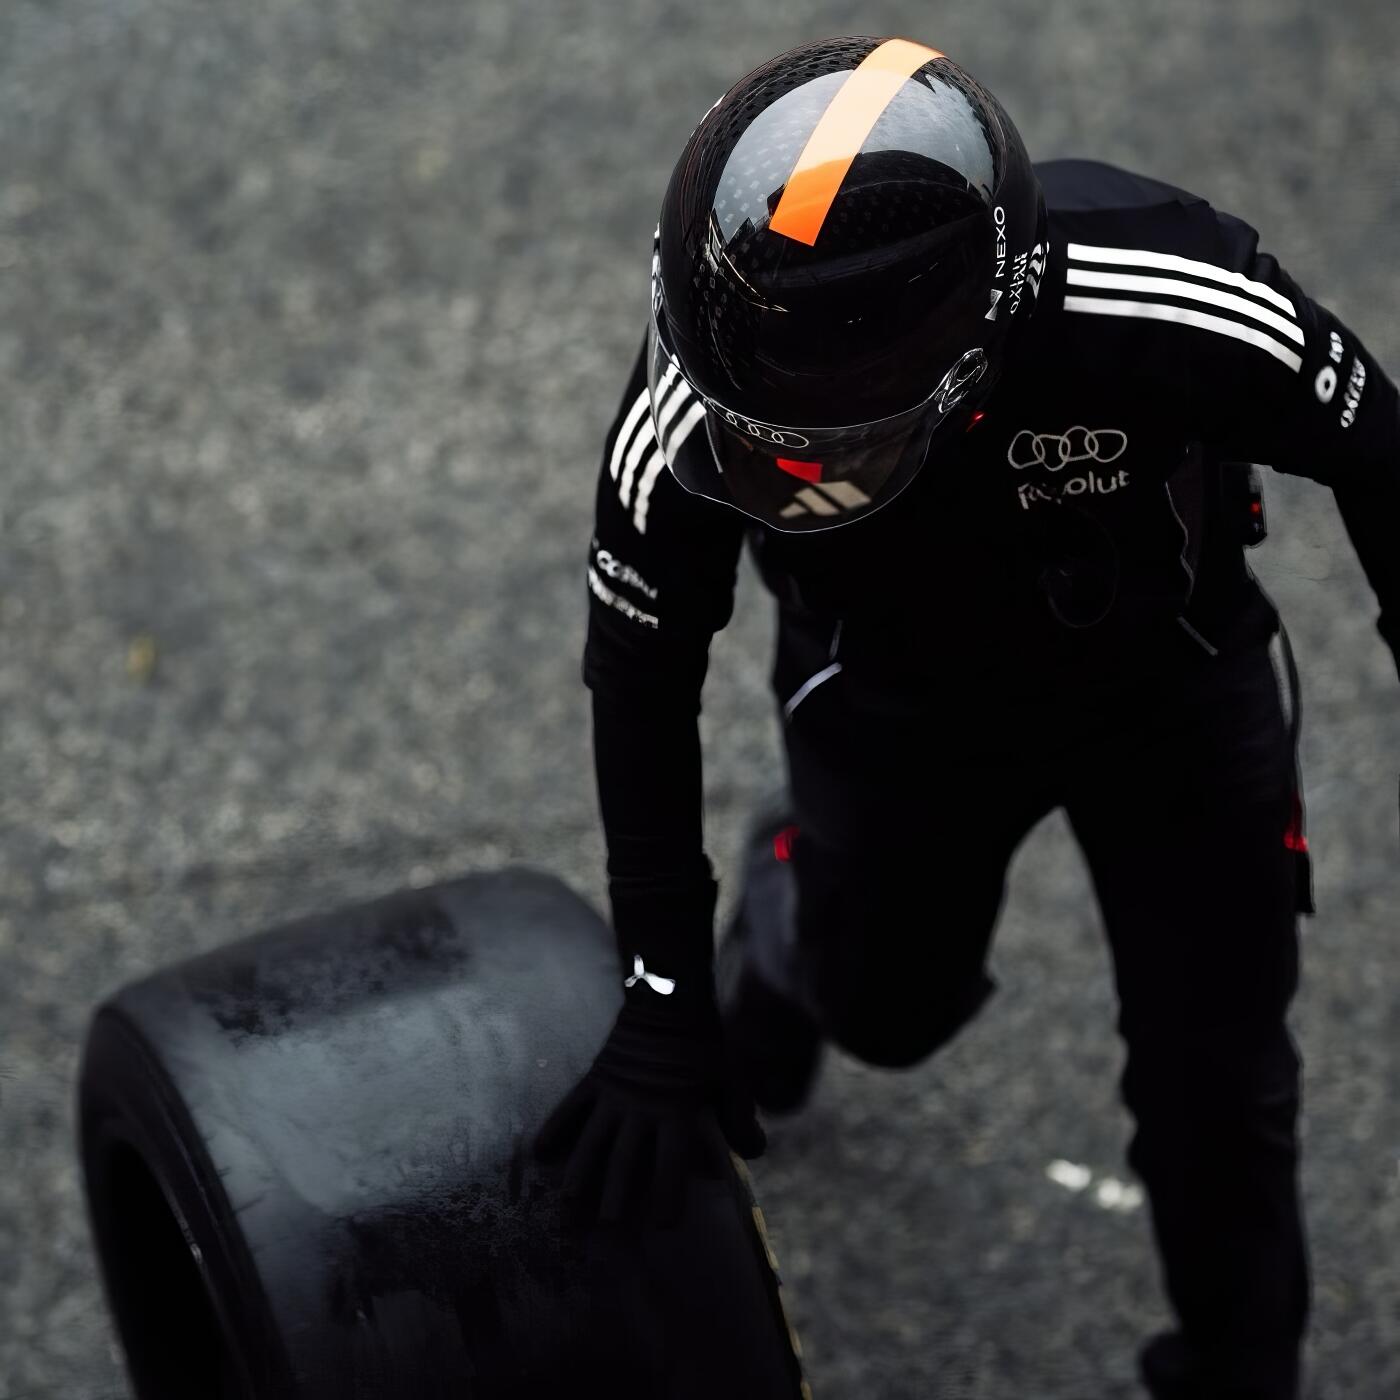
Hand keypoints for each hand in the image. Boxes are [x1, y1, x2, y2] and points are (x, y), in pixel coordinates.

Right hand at [533, 987, 765, 1228]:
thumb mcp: (731, 1080)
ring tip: (567, 1208)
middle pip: (624, 1158)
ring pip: (592, 1141)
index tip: (662, 1226)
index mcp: (677, 1111)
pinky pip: (570, 1107)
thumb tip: (755, 1154)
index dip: (667, 1193)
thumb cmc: (704, 1046)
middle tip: (606, 1230)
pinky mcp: (595, 1079)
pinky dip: (555, 1128)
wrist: (668, 999)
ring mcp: (613, 1095)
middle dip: (615, 1195)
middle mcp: (641, 1109)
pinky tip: (539, 1153)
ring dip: (580, 1174)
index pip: (671, 1160)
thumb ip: (740, 1118)